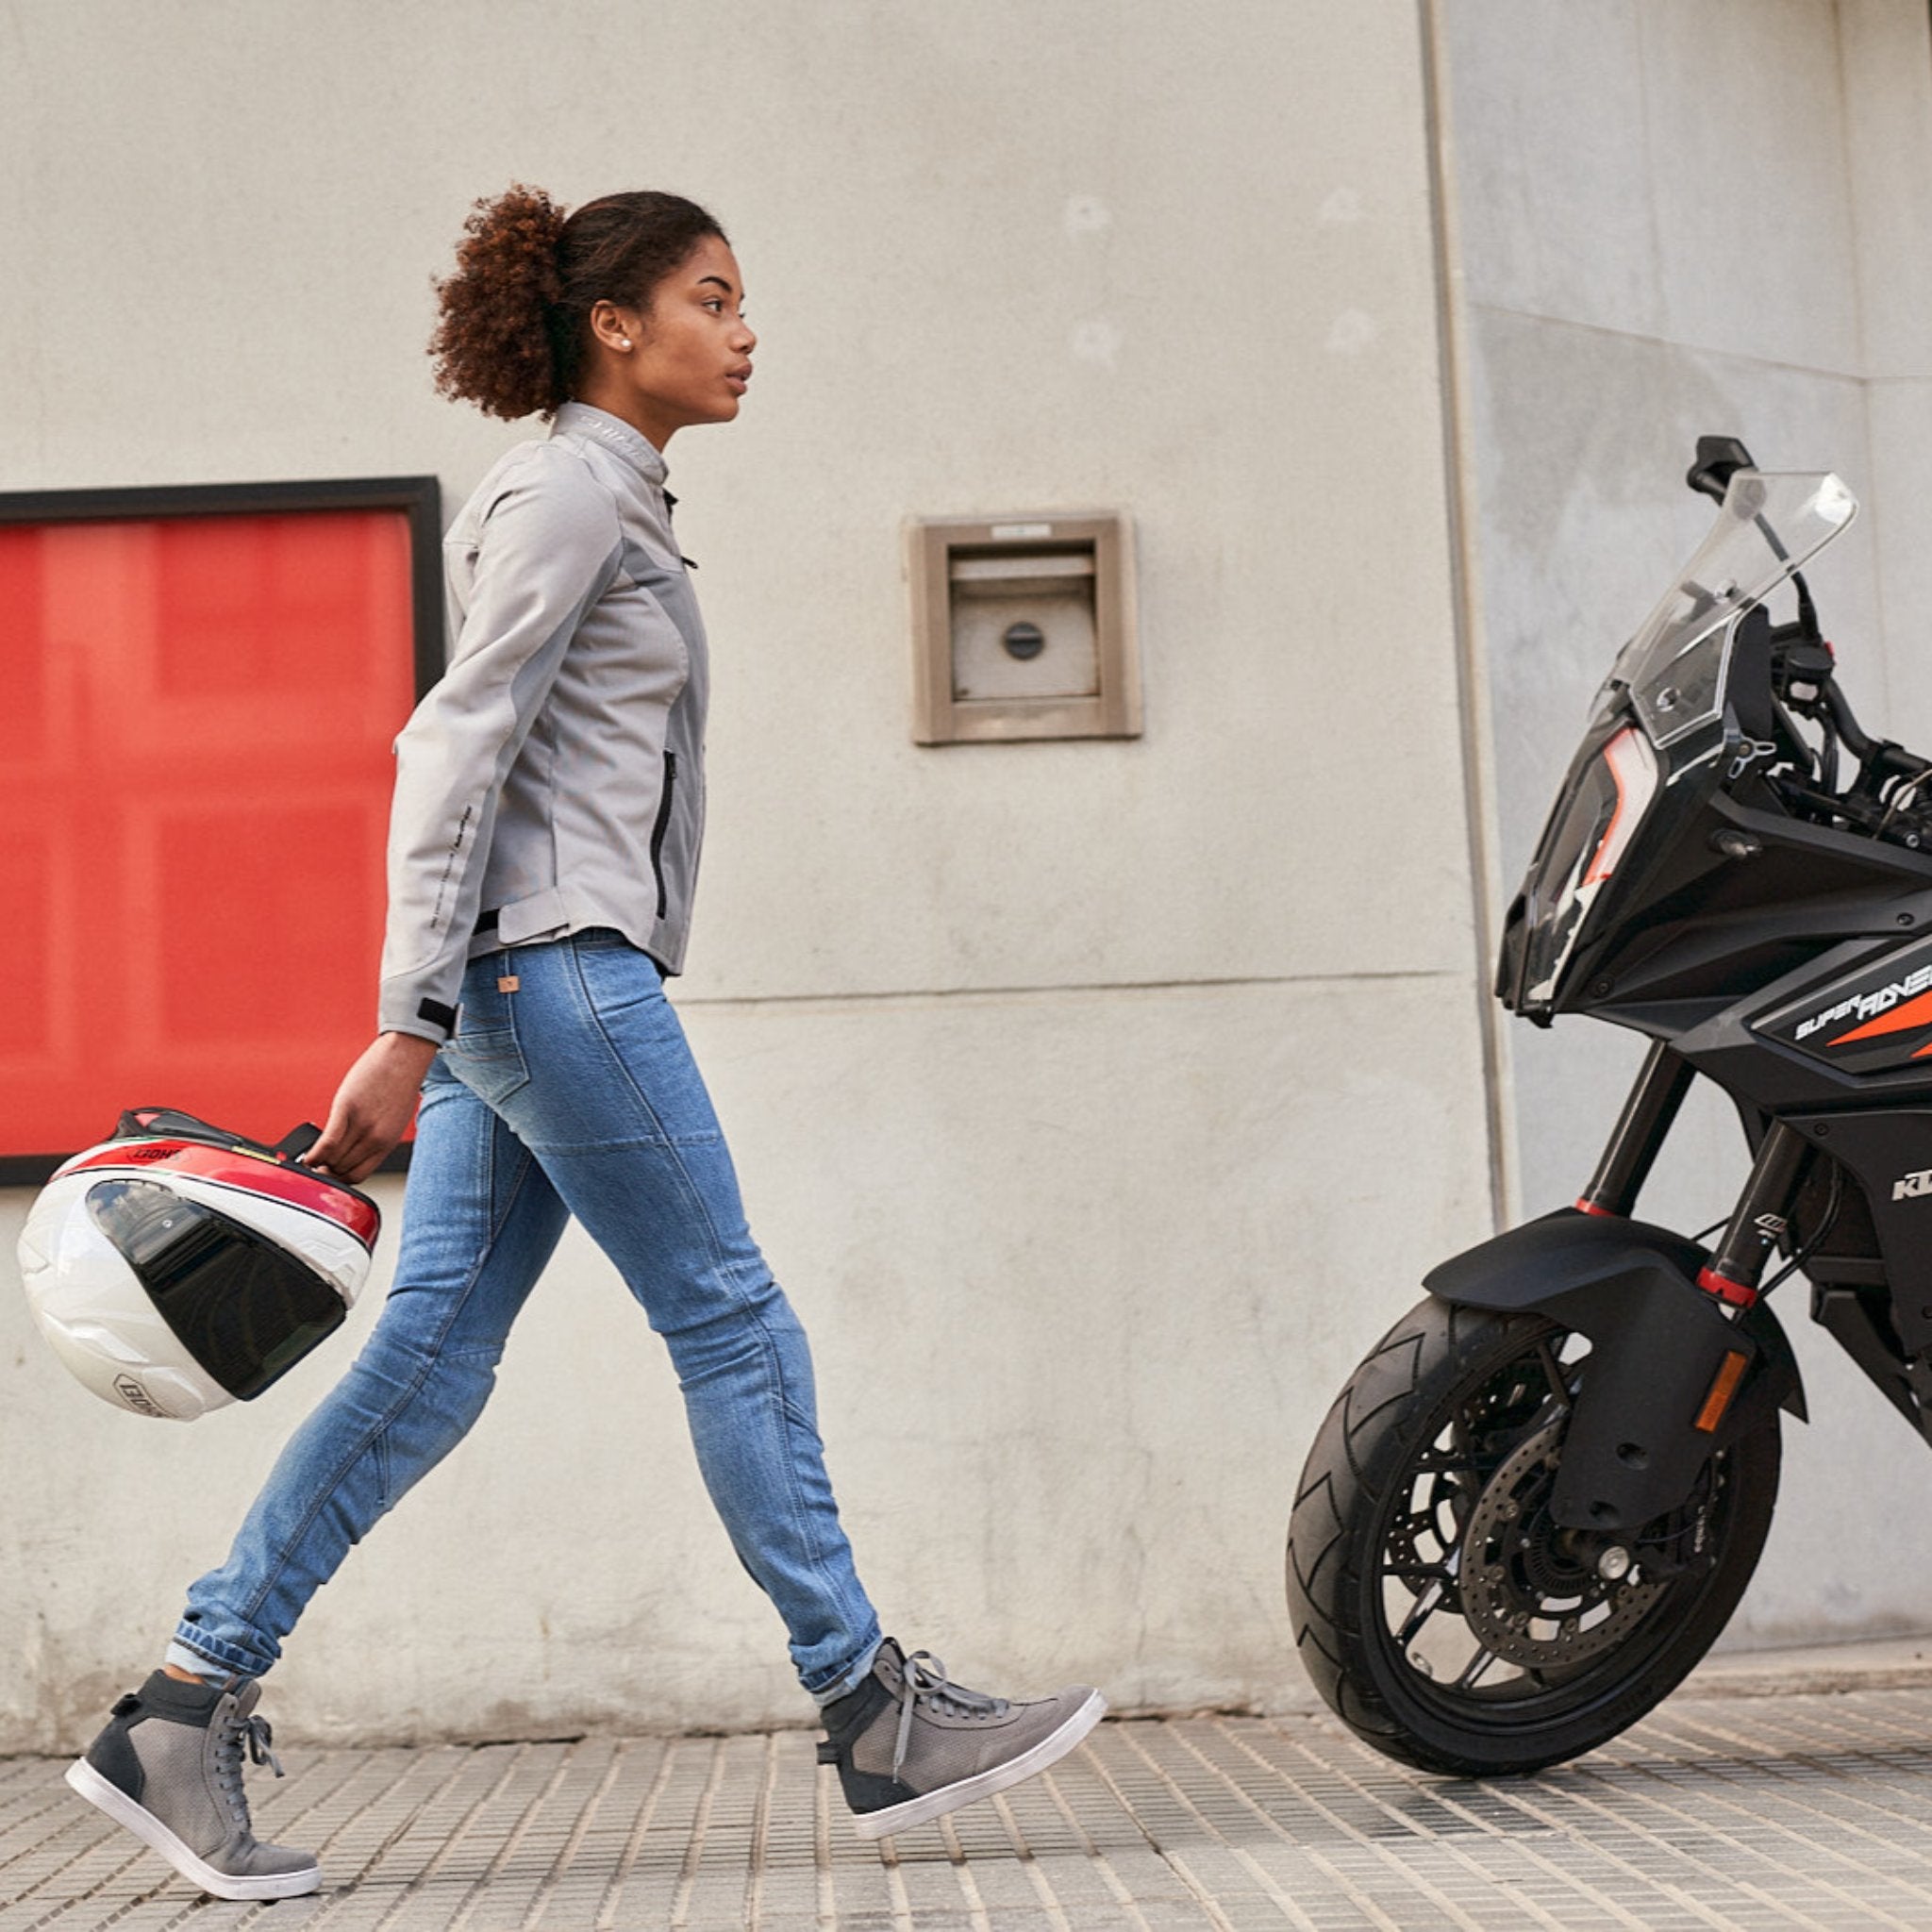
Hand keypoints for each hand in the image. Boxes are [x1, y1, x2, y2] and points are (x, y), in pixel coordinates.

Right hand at [305, 1033, 439, 1183]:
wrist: (405, 1056)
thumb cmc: (399, 1084)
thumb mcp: (393, 1119)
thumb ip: (375, 1137)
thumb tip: (353, 1150)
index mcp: (387, 1143)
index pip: (358, 1175)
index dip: (339, 1178)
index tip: (328, 1173)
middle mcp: (375, 1138)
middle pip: (341, 1169)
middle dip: (326, 1169)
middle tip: (316, 1164)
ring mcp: (361, 1124)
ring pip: (332, 1159)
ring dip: (319, 1161)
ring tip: (311, 1157)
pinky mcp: (347, 1108)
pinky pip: (327, 1141)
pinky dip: (313, 1153)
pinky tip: (306, 1155)